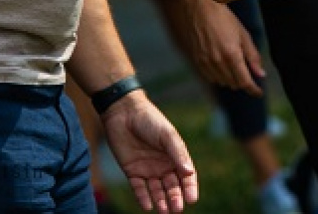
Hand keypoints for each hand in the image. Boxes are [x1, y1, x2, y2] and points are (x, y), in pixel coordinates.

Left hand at [103, 92, 197, 211]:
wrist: (124, 113)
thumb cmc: (150, 120)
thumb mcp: (167, 135)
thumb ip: (177, 153)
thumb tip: (189, 172)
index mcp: (175, 154)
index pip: (186, 175)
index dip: (190, 187)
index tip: (192, 199)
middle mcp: (163, 164)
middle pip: (172, 186)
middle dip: (175, 197)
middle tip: (177, 209)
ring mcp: (148, 169)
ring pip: (156, 190)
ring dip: (161, 201)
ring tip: (163, 211)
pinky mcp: (132, 172)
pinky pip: (139, 189)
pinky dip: (143, 198)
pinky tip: (148, 206)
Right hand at [181, 0, 264, 95]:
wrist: (202, 8)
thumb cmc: (226, 19)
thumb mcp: (244, 35)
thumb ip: (253, 57)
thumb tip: (261, 75)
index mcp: (232, 55)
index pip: (244, 82)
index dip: (253, 90)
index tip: (259, 93)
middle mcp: (218, 62)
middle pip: (234, 84)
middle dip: (243, 81)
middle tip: (248, 70)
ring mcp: (206, 62)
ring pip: (222, 82)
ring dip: (231, 79)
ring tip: (234, 63)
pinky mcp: (197, 61)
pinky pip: (211, 78)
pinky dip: (219, 76)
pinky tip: (222, 64)